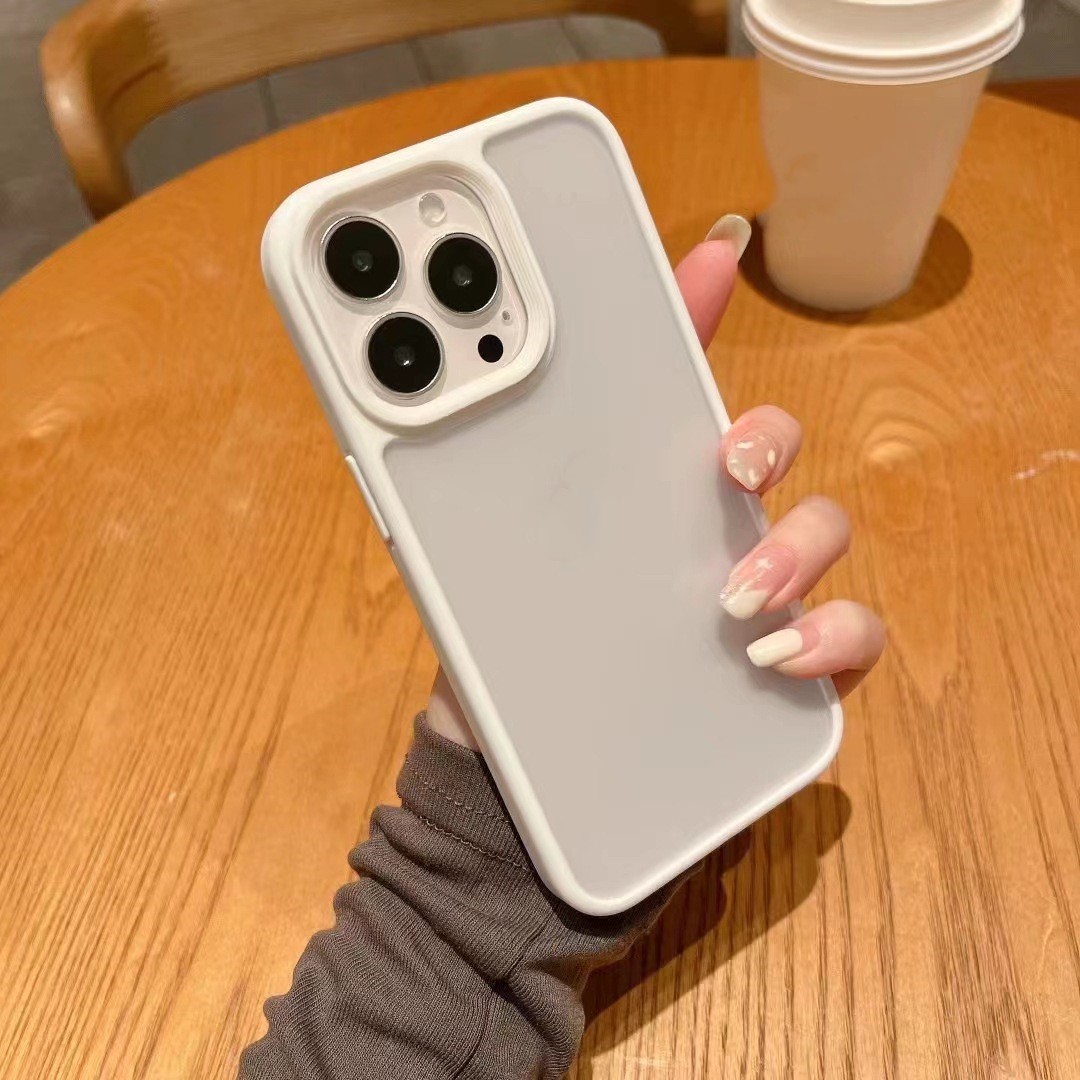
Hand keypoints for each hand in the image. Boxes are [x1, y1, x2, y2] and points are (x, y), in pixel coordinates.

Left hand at [427, 217, 884, 747]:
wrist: (513, 779)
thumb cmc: (498, 659)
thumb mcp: (470, 556)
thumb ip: (461, 478)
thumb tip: (413, 385)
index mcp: (633, 488)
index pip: (673, 382)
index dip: (699, 308)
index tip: (712, 249)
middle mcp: (705, 527)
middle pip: (770, 446)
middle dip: (766, 437)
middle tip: (729, 463)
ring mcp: (758, 594)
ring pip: (825, 531)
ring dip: (799, 549)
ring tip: (734, 596)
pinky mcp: (790, 670)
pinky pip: (855, 635)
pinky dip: (835, 634)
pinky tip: (776, 653)